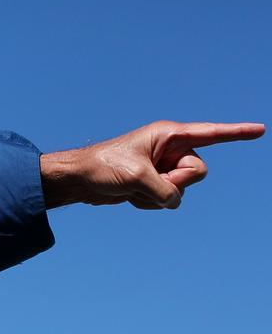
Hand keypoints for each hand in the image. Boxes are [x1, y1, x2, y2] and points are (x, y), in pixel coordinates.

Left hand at [40, 121, 264, 208]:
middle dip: (176, 181)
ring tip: (134, 187)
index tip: (261, 130)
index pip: (211, 134)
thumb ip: (165, 190)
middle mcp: (169, 149)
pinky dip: (150, 203)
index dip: (237, 133)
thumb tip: (174, 201)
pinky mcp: (155, 184)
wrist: (80, 180)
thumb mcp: (138, 177)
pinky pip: (168, 200)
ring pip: (183, 189)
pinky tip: (130, 196)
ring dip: (159, 196)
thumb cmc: (103, 167)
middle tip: (148, 178)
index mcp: (168, 135)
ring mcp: (163, 168)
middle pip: (198, 171)